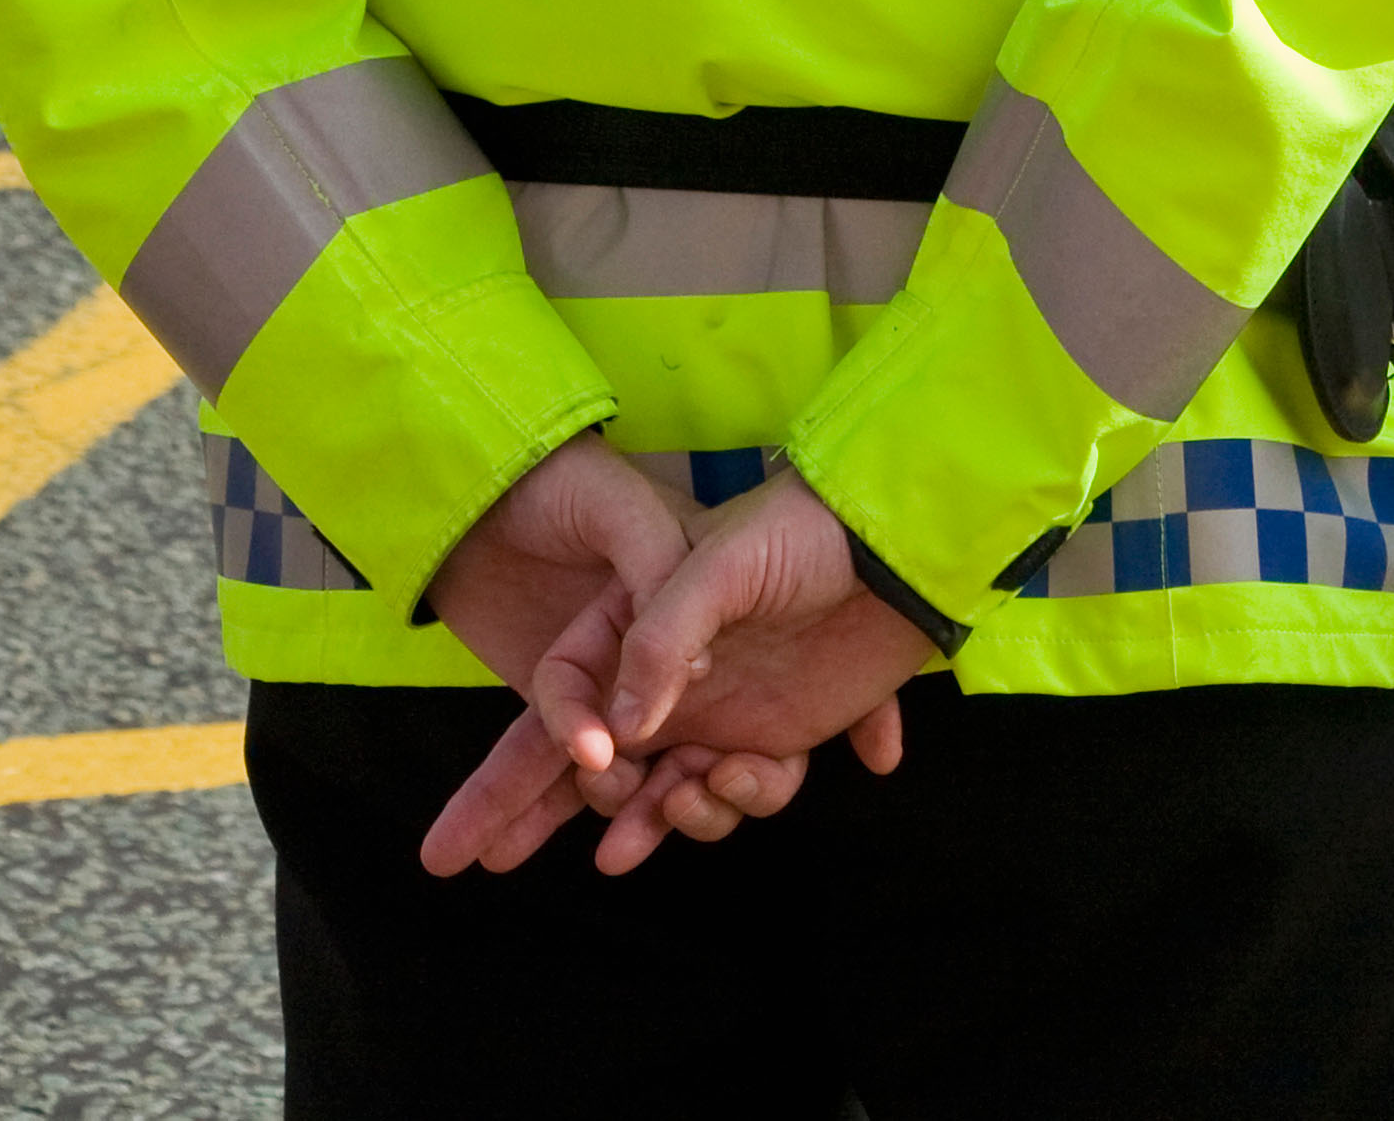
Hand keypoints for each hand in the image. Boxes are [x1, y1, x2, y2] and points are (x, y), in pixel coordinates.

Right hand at [417, 469, 920, 879]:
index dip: (548, 744)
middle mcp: (667, 683)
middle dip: (531, 815)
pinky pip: (749, 791)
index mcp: (632, 628)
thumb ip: (660, 640)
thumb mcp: (719, 566)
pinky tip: (749, 772)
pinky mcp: (780, 737)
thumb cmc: (802, 532)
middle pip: (587, 766)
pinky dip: (747, 796)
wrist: (899, 546)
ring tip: (681, 802)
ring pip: (667, 795)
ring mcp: (722, 715)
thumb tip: (622, 732)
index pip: (560, 698)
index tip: (588, 764)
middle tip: (494, 860)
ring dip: (663, 818)